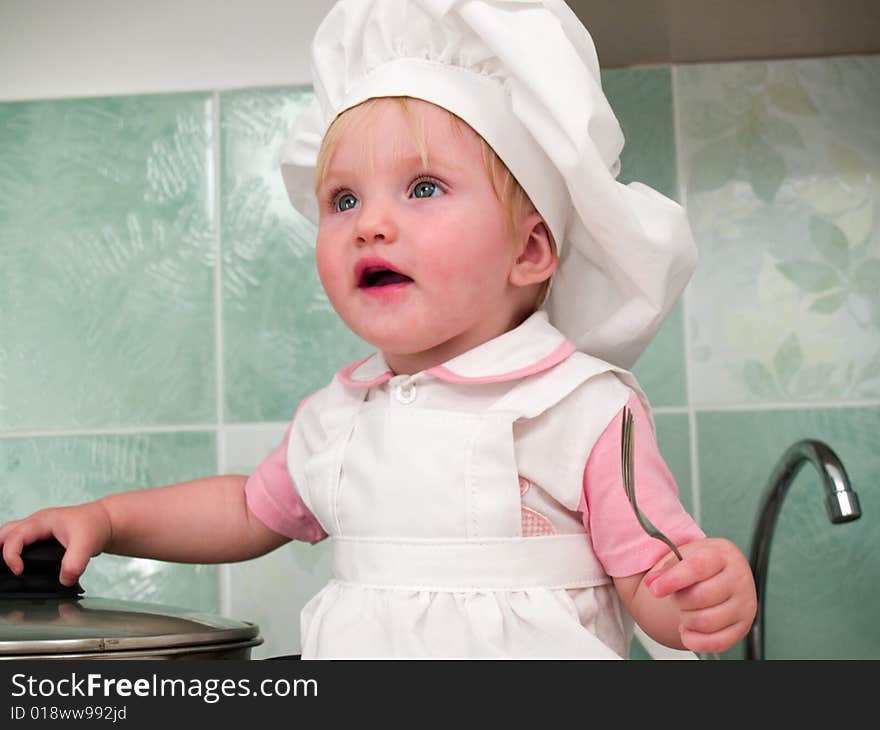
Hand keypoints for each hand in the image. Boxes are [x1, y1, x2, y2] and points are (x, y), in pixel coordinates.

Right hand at [0, 502, 112, 586]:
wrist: (106, 522)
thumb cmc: (95, 527)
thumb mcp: (87, 545)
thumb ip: (75, 563)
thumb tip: (64, 580)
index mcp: (42, 521)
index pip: (15, 536)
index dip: (11, 555)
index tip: (19, 571)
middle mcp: (37, 523)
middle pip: (5, 532)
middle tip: (1, 569)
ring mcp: (38, 529)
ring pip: (11, 535)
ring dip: (4, 548)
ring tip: (4, 568)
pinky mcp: (42, 536)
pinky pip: (20, 541)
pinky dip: (14, 550)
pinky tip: (16, 565)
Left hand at [643, 537, 756, 653]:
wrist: (720, 573)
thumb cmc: (700, 564)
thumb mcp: (681, 556)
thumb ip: (664, 567)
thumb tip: (652, 582)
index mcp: (722, 554)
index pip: (697, 567)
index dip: (673, 580)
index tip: (655, 589)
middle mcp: (738, 578)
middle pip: (700, 597)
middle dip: (679, 600)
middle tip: (677, 596)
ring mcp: (744, 604)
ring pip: (707, 622)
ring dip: (686, 620)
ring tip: (685, 610)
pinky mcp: (743, 627)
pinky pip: (716, 643)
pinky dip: (695, 640)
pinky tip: (688, 629)